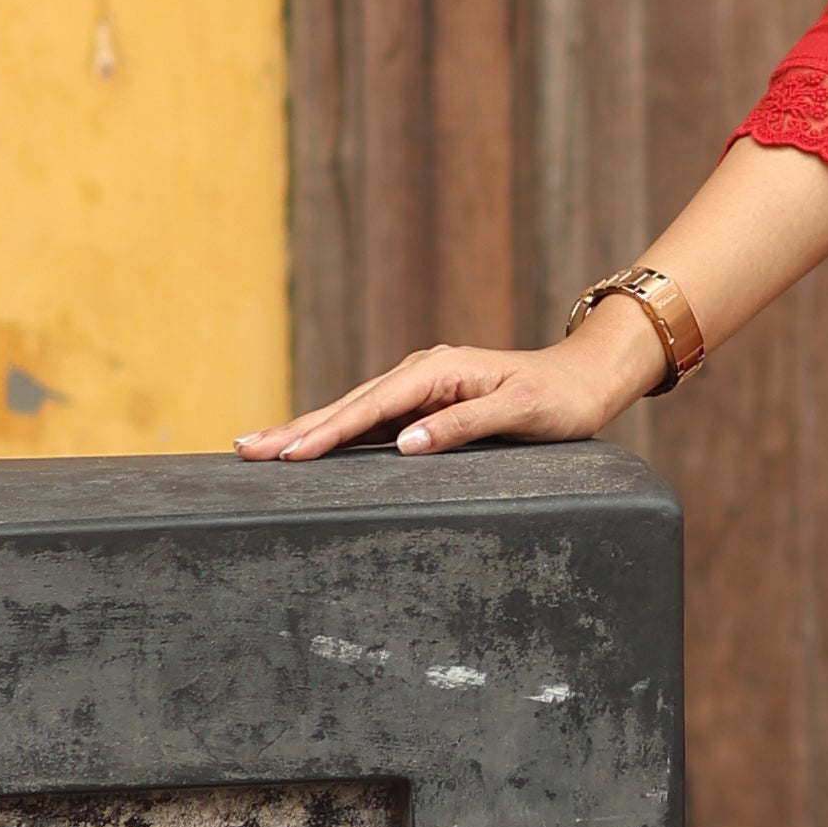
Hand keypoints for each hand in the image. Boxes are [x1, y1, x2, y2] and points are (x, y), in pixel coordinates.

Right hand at [237, 296, 665, 459]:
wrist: (584, 381)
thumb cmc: (557, 399)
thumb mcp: (517, 412)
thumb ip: (461, 426)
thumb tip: (404, 444)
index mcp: (435, 372)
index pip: (368, 408)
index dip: (325, 433)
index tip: (286, 454)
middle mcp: (419, 374)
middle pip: (346, 406)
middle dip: (294, 429)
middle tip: (244, 449)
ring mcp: (418, 388)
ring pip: (351, 412)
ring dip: (304, 430)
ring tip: (258, 447)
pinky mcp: (423, 404)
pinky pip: (369, 421)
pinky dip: (334, 433)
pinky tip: (307, 446)